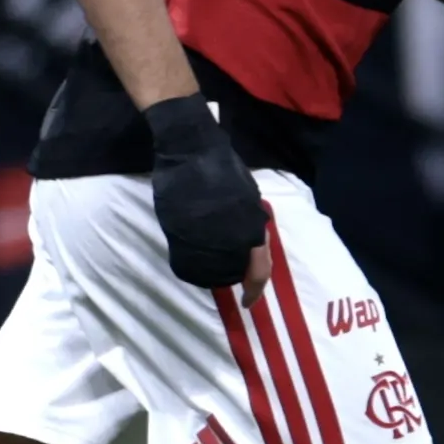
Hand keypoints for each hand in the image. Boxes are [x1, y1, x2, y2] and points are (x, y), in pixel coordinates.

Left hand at [142, 94, 268, 297]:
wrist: (190, 142)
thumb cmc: (181, 185)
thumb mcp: (180, 225)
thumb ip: (196, 248)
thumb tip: (204, 268)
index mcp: (244, 230)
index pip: (258, 269)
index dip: (253, 289)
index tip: (245, 302)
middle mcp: (254, 219)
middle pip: (263, 256)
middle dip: (254, 277)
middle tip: (242, 292)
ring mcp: (251, 203)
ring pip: (257, 240)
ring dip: (249, 258)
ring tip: (233, 270)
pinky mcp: (244, 192)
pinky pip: (250, 224)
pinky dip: (244, 240)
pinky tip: (230, 242)